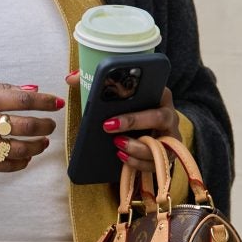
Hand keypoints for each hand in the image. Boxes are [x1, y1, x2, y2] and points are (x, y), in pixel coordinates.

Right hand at [0, 78, 65, 172]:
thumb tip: (29, 90)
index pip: (20, 99)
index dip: (43, 101)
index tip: (55, 102)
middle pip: (24, 125)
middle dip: (44, 124)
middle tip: (51, 123)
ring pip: (18, 148)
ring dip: (37, 146)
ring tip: (44, 142)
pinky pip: (4, 166)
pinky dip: (20, 162)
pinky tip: (26, 156)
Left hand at [66, 71, 180, 182]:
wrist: (149, 129)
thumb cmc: (132, 108)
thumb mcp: (117, 95)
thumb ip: (94, 81)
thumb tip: (71, 78)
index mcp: (160, 94)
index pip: (156, 91)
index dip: (136, 99)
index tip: (112, 112)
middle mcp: (170, 115)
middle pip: (159, 118)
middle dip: (134, 123)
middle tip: (108, 127)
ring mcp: (171, 137)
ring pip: (159, 144)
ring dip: (136, 147)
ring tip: (117, 145)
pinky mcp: (167, 156)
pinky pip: (155, 162)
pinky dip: (138, 162)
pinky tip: (122, 157)